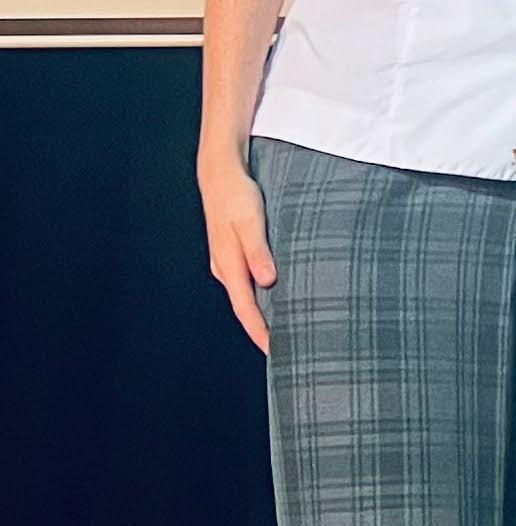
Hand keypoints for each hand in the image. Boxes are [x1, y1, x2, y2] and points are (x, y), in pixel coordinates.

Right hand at [197, 149, 276, 350]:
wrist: (220, 173)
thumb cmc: (236, 196)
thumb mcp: (250, 222)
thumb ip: (258, 252)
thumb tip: (267, 281)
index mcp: (229, 265)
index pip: (246, 309)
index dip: (260, 332)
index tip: (274, 352)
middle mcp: (225, 268)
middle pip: (245, 307)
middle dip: (261, 329)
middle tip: (285, 348)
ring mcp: (227, 261)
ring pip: (246, 295)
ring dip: (261, 313)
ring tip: (283, 327)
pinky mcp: (232, 251)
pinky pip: (247, 281)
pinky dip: (260, 294)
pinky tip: (275, 296)